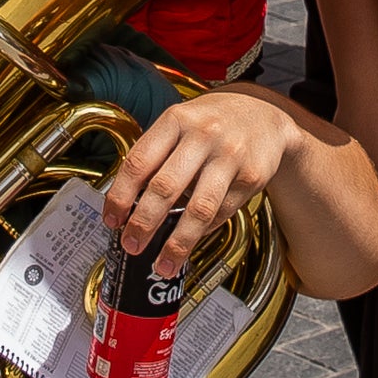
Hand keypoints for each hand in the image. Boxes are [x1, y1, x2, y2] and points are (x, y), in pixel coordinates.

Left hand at [101, 87, 307, 274]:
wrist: (265, 114)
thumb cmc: (213, 122)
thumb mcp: (181, 123)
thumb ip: (157, 155)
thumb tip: (129, 203)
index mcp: (176, 120)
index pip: (139, 163)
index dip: (121, 196)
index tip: (112, 220)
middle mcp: (203, 136)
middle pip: (165, 188)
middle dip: (143, 223)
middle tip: (131, 245)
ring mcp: (230, 157)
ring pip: (199, 209)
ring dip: (177, 243)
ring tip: (163, 263)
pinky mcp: (251, 177)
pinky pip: (222, 213)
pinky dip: (203, 231)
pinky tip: (191, 239)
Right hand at [336, 77, 377, 203]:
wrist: (364, 90)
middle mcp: (367, 171)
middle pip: (368, 201)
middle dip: (371, 213)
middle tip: (372, 221)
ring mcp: (349, 163)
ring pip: (354, 187)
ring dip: (358, 193)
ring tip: (359, 198)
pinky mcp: (336, 154)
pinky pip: (344, 171)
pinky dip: (348, 174)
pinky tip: (350, 170)